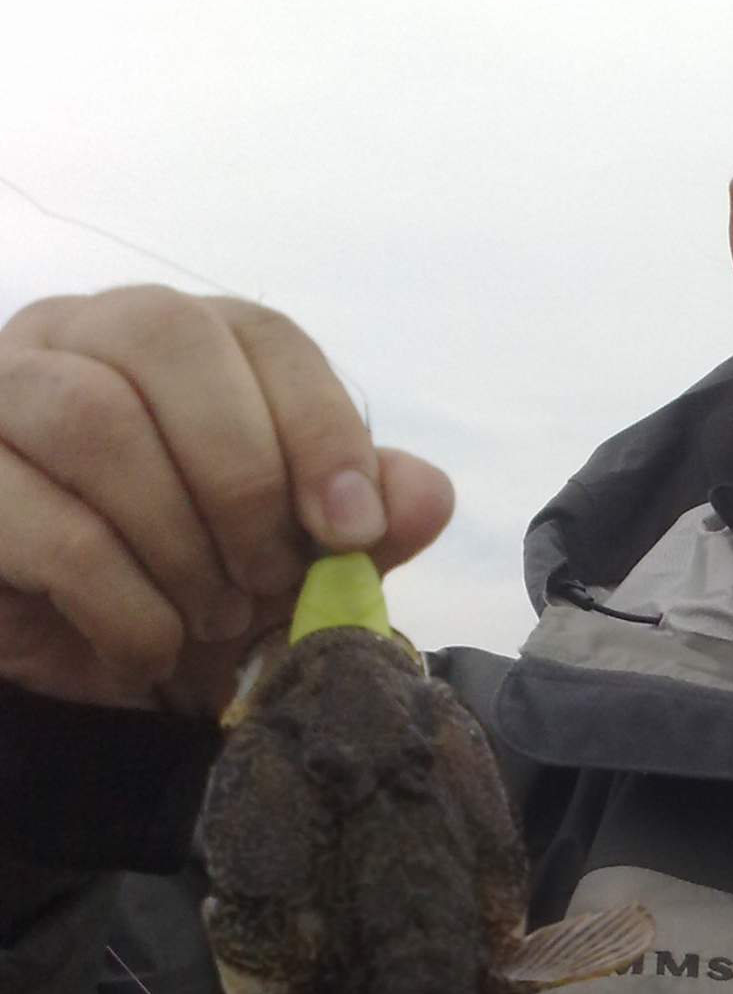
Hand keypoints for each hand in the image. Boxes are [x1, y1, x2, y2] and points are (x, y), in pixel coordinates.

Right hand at [0, 286, 453, 713]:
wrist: (83, 661)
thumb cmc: (188, 590)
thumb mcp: (290, 567)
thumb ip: (359, 527)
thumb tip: (428, 493)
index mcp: (174, 342)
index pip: (258, 332)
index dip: (319, 426)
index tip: (352, 531)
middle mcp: (76, 337)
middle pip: (166, 339)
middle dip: (242, 475)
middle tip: (269, 580)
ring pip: (92, 416)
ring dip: (178, 540)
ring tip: (212, 617)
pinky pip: (44, 522)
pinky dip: (121, 601)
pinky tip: (148, 646)